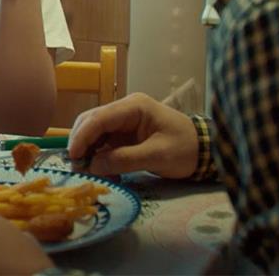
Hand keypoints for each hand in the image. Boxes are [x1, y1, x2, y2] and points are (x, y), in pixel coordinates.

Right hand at [68, 92, 198, 178]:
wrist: (205, 150)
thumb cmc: (185, 149)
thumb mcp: (157, 156)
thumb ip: (124, 160)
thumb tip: (93, 165)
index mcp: (134, 107)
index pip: (99, 118)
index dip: (82, 136)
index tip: (73, 157)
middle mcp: (125, 109)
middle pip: (91, 121)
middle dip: (80, 143)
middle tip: (76, 166)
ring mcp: (124, 121)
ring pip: (94, 132)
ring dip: (88, 151)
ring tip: (88, 171)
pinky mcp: (125, 134)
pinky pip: (104, 143)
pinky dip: (99, 156)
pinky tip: (102, 171)